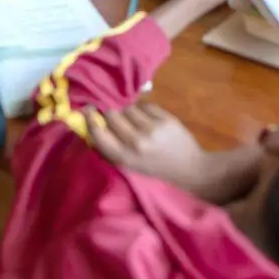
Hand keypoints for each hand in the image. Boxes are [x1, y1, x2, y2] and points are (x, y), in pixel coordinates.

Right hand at [92, 102, 261, 202]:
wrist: (191, 171)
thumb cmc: (155, 172)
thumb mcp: (130, 167)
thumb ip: (112, 149)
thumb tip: (94, 125)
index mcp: (124, 158)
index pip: (98, 132)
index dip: (90, 119)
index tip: (87, 110)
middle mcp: (136, 142)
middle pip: (112, 114)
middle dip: (110, 113)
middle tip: (113, 115)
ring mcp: (152, 129)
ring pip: (129, 108)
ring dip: (128, 111)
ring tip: (135, 120)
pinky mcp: (166, 119)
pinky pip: (145, 106)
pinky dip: (144, 110)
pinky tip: (149, 120)